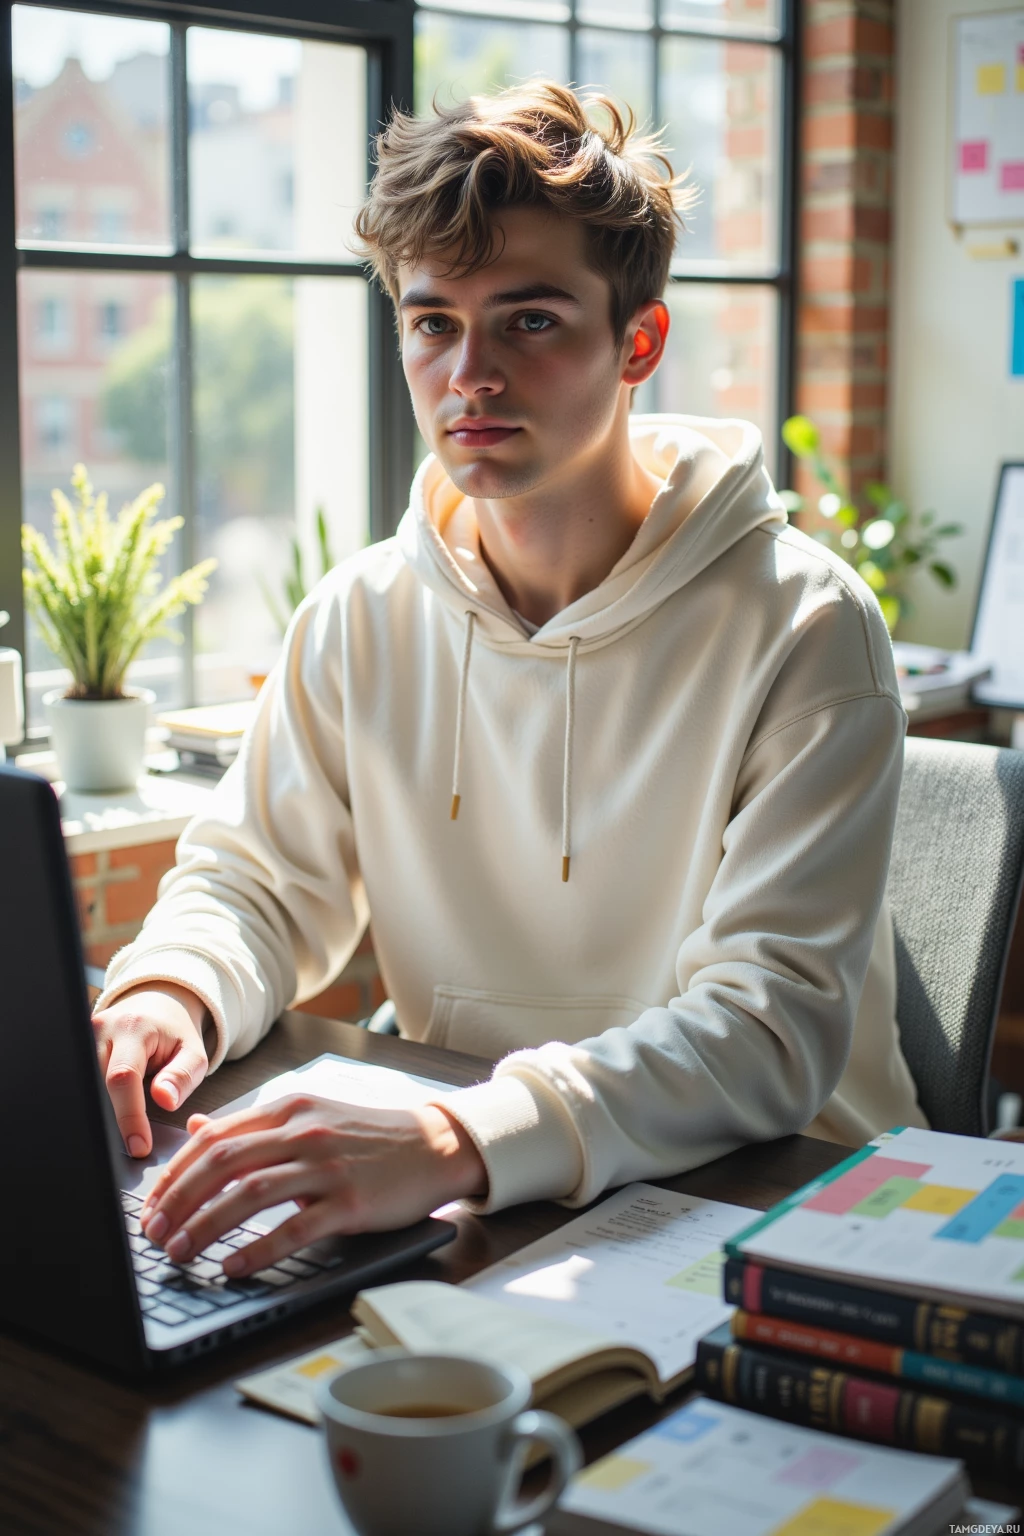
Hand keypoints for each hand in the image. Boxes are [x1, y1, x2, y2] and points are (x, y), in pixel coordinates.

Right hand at [91, 983, 209, 1157]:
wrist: (156, 1003)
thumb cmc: (175, 1032)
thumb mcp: (194, 1052)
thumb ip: (183, 1076)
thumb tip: (165, 1101)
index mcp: (132, 1027)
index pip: (123, 1077)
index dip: (129, 1116)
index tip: (139, 1146)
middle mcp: (100, 1028)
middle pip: (98, 1086)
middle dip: (113, 1119)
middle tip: (133, 1143)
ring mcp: (83, 1036)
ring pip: (86, 1087)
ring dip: (103, 1110)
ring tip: (125, 1126)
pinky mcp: (76, 1046)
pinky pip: (83, 1081)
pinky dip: (95, 1101)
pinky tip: (108, 1113)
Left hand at [139, 1094, 487, 1274]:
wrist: (436, 1143)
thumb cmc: (371, 1136)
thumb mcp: (310, 1116)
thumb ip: (254, 1125)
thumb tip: (197, 1127)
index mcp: (289, 1109)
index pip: (214, 1138)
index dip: (174, 1173)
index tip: (152, 1205)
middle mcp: (303, 1132)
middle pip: (222, 1163)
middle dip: (178, 1201)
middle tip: (154, 1235)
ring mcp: (327, 1166)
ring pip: (250, 1193)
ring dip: (206, 1225)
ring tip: (180, 1252)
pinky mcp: (351, 1201)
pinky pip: (294, 1228)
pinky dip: (257, 1248)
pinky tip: (233, 1266)